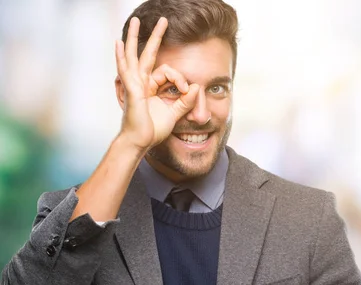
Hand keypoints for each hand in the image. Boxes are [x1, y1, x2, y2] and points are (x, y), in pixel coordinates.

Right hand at [115, 17, 199, 150]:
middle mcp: (141, 82)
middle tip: (162, 20)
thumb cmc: (153, 130)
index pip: (168, 72)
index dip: (181, 79)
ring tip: (135, 21)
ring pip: (133, 56)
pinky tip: (118, 44)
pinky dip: (121, 57)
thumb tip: (197, 87)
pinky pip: (127, 71)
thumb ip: (186, 101)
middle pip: (147, 54)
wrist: (140, 143)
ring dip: (133, 37)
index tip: (187, 92)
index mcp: (151, 87)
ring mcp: (134, 85)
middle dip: (155, 36)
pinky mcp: (131, 91)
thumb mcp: (175, 113)